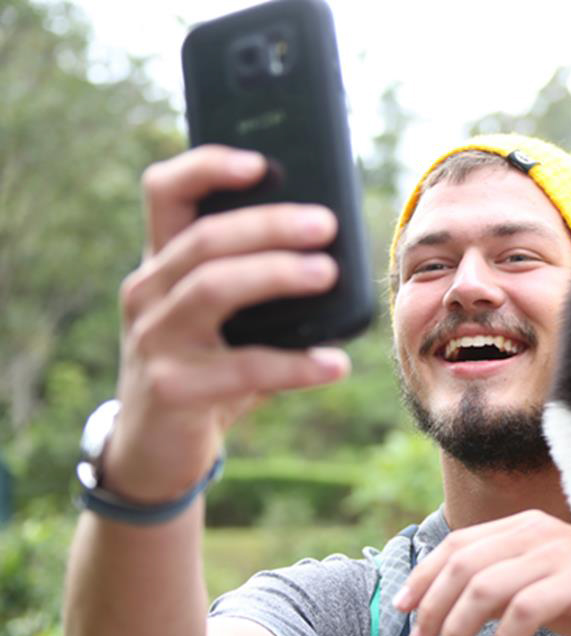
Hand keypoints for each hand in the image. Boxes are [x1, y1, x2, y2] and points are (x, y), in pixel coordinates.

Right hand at [104, 145, 349, 502]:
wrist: (155, 449)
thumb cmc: (204, 369)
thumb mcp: (220, 321)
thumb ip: (258, 286)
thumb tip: (337, 256)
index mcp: (161, 264)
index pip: (165, 191)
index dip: (208, 166)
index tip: (263, 163)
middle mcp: (146, 292)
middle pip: (205, 238)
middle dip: (269, 225)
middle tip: (325, 225)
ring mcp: (153, 339)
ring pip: (214, 286)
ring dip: (277, 274)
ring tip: (329, 274)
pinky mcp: (171, 388)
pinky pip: (244, 367)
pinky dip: (296, 364)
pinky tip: (335, 365)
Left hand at [394, 510, 570, 635]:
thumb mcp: (539, 588)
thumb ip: (500, 588)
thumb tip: (448, 607)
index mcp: (522, 527)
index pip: (457, 545)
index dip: (423, 576)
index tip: (401, 609)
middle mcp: (536, 533)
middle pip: (463, 565)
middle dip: (431, 608)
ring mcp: (558, 553)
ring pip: (485, 586)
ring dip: (457, 629)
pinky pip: (524, 609)